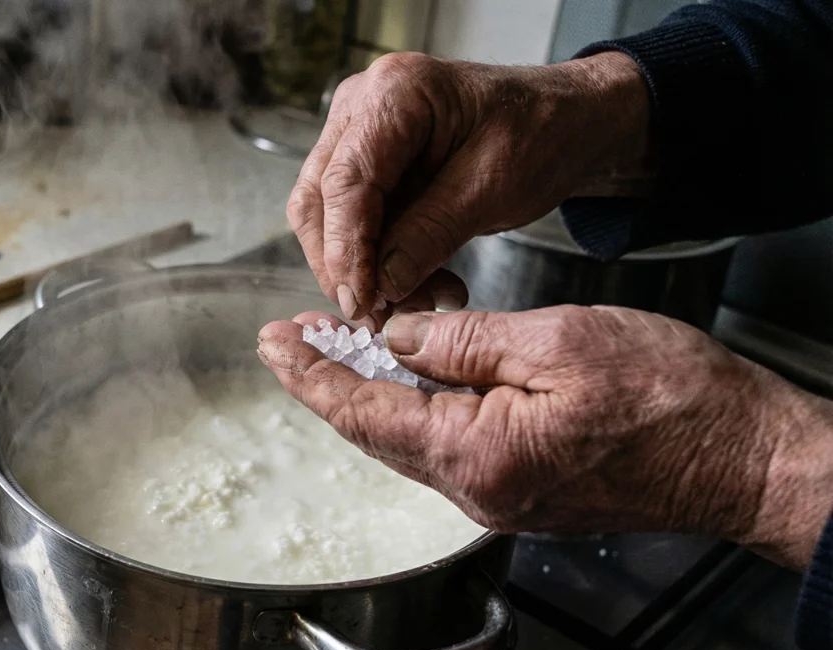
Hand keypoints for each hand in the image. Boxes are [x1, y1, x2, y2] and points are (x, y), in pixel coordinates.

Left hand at [256, 306, 832, 568]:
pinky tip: (413, 376)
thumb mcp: (561, 342)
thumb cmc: (673, 401)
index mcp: (476, 454)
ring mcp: (500, 496)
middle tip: (293, 337)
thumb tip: (397, 338)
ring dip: (371, 394)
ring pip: (410, 441)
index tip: (272, 342)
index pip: (363, 414)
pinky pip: (448, 447)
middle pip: (376, 434)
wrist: (746, 460)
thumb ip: (466, 342)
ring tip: (341, 347)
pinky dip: (417, 409)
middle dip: (329, 382)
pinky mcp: (524, 492)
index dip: (310, 375)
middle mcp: (477, 490)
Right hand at [288, 51, 652, 324]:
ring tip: (416, 302)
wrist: (567, 120)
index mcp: (396, 92)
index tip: (360, 302)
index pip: (346, 181)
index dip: (345, 250)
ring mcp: (357, 132)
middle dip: (345, 266)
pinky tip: (419, 285)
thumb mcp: (493, 187)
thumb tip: (381, 284)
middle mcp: (363, 104)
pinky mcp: (367, 162)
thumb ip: (430, 233)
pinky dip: (378, 260)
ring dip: (363, 269)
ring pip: (327, 217)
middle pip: (320, 199)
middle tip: (380, 318)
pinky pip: (352, 221)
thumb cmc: (541, 133)